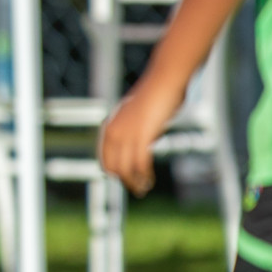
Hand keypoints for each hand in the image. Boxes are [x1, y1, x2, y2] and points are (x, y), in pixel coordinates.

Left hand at [99, 77, 184, 196]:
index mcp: (110, 126)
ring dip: (135, 182)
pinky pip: (140, 163)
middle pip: (113, 167)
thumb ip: (136, 129)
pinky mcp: (142, 135)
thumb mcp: (139, 115)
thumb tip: (143, 142)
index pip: (105, 159)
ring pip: (126, 169)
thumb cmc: (157, 96)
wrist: (165, 81)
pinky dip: (144, 175)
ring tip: (143, 189)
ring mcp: (127, 134)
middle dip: (125, 181)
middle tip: (137, 190)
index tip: (126, 180)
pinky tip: (149, 180)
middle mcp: (114, 131)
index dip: (115, 173)